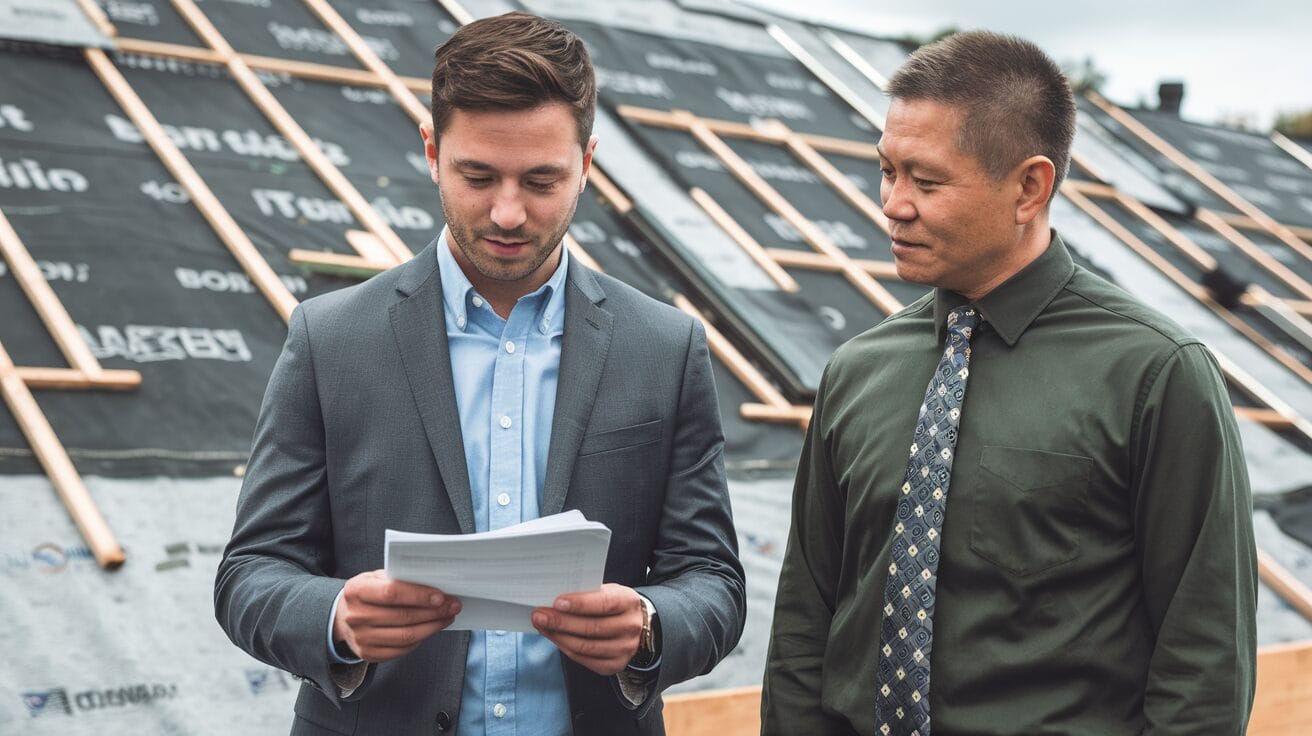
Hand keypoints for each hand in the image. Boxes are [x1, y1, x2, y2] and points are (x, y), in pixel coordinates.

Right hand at [332, 570, 460, 662]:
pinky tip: (430, 629)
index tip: (442, 596)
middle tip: (453, 606)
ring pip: (406, 636)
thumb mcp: (375, 578)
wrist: (342, 616)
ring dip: (432, 627)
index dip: (419, 595)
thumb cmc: (367, 593)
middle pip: (403, 616)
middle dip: (434, 612)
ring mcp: (361, 638)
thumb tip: (434, 583)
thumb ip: (398, 578)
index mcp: (356, 590)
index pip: (392, 593)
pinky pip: (401, 649)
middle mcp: (356, 616)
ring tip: (447, 617)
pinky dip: (420, 639)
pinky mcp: (368, 654)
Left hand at [531, 583, 644, 675]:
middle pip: (592, 628)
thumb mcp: (607, 591)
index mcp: (628, 602)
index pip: (604, 604)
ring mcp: (624, 649)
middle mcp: (630, 627)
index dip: (580, 604)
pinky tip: (554, 637)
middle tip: (539, 615)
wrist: (636, 624)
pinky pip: (584, 659)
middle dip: (561, 622)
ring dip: (559, 636)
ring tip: (542, 626)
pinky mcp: (615, 665)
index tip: (557, 602)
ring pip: (585, 646)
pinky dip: (565, 648)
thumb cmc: (614, 604)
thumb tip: (554, 602)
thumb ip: (586, 595)